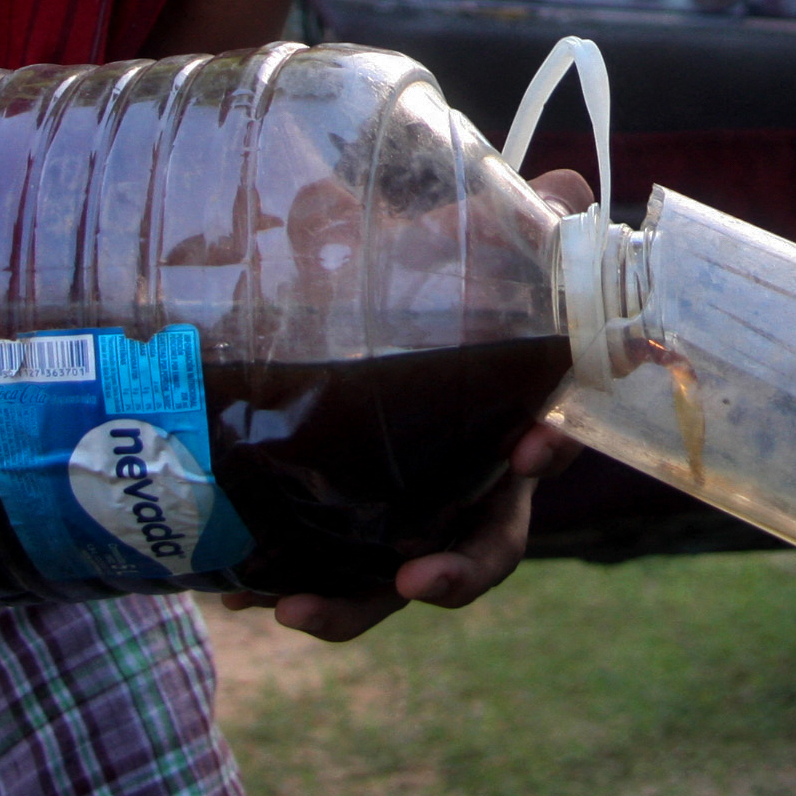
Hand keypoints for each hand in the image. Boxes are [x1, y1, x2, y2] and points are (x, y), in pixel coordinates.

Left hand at [218, 169, 593, 641]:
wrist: (370, 313)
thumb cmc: (435, 288)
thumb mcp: (454, 247)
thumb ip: (497, 219)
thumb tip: (563, 185)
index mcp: (507, 418)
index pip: (547, 443)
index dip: (547, 450)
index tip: (533, 443)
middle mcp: (470, 482)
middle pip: (486, 544)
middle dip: (458, 571)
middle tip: (419, 578)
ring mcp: (413, 515)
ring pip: (400, 577)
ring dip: (355, 604)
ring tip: (294, 610)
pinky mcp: (354, 530)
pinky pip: (329, 571)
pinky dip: (287, 582)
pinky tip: (232, 595)